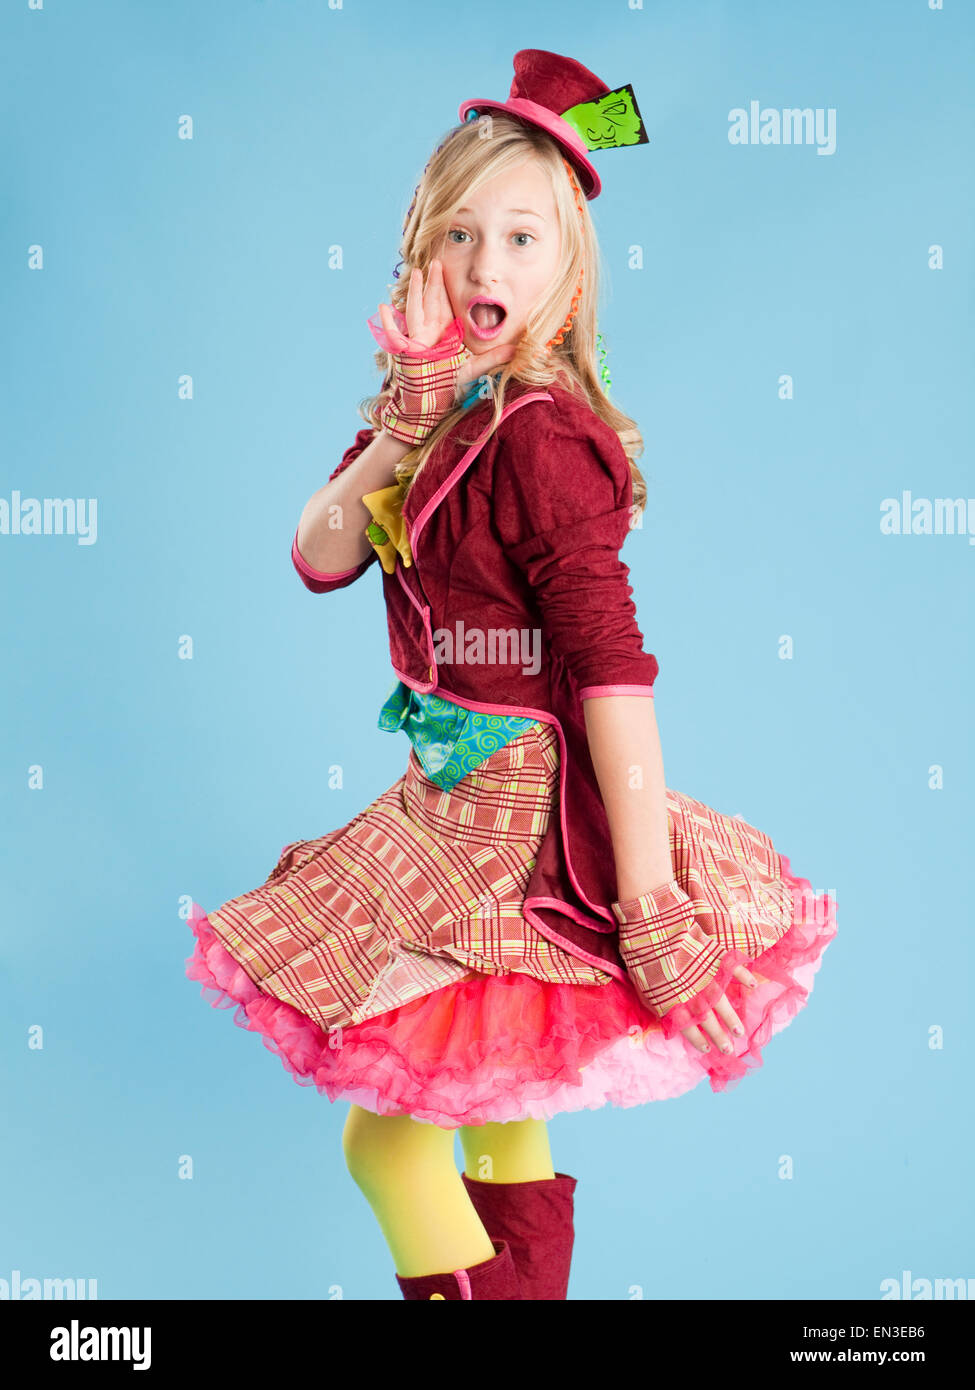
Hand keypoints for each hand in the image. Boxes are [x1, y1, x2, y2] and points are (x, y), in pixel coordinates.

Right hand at [377, 259, 515, 394]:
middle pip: (431, 302)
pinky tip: (383, 308)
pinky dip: (388, 323)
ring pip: (416, 311)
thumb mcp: (473, 369)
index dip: (446, 289)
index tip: (448, 270)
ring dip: (416, 292)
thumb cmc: (448, 385)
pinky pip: (396, 335)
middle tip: (436, 262)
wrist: (430, 403)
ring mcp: (417, 340)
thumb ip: (491, 359)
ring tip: (417, 273)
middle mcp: (430, 333)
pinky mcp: (408, 352)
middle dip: (433, 283)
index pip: (445, 306)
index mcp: (444, 333)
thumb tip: (514, 350)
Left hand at [613, 880, 763, 1055]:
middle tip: (728, 1050)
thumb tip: (669, 1018)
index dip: (698, 1039)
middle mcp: (694, 994)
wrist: (655, 924)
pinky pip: (733, 969)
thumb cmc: (642, 955)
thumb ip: (658, 1003)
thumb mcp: (643, 985)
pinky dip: (744, 977)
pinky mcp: (714, 957)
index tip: (706, 1049)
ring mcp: (706, 977)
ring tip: (739, 1031)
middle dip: (719, 1036)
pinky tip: (751, 986)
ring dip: (732, 1018)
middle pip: (709, 1021)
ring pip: (722, 1002)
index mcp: (675, 1003)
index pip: (689, 1028)